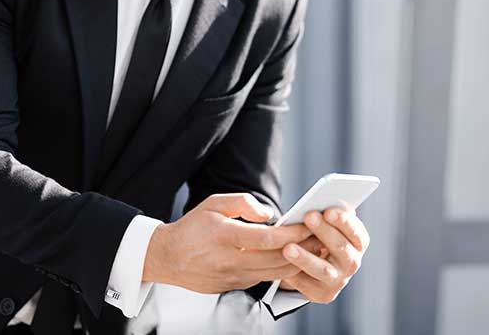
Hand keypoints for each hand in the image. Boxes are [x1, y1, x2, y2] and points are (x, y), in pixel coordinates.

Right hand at [142, 193, 309, 292]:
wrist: (166, 258)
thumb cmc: (192, 227)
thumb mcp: (213, 203)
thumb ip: (243, 203)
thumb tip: (269, 214)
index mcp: (225, 236)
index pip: (268, 239)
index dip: (292, 234)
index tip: (308, 225)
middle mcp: (230, 260)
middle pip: (276, 260)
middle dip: (302, 249)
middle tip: (321, 238)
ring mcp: (232, 277)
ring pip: (272, 274)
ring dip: (296, 262)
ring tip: (313, 249)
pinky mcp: (233, 286)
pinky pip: (262, 279)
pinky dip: (279, 270)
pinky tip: (291, 259)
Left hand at [277, 207, 369, 302]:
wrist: (315, 266)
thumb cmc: (321, 236)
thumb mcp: (327, 224)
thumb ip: (327, 215)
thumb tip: (318, 203)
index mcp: (359, 242)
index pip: (356, 231)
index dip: (343, 221)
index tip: (328, 210)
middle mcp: (353, 262)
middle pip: (340, 248)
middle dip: (324, 231)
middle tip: (308, 217)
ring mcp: (339, 280)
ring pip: (322, 269)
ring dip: (305, 258)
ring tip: (288, 248)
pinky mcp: (323, 294)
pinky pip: (307, 283)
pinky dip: (293, 273)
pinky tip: (280, 264)